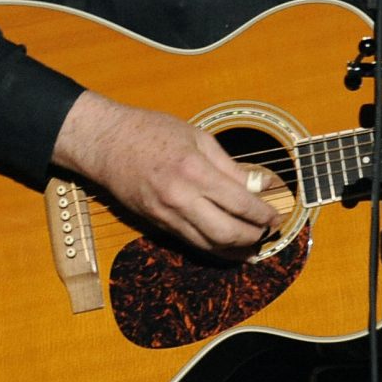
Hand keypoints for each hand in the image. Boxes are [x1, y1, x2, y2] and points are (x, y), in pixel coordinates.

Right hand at [52, 93, 286, 257]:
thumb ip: (229, 166)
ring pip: (208, 245)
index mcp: (194, 171)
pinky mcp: (156, 224)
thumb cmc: (150, 131)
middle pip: (227, 233)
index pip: (240, 203)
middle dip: (253, 237)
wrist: (105, 143)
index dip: (264, 214)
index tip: (277, 215)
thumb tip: (258, 185)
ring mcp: (166, 215)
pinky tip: (227, 247)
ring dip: (235, 250)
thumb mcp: (196, 137)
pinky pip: (191, 242)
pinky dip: (213, 248)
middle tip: (268, 231)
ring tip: (253, 245)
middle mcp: (181, 198)